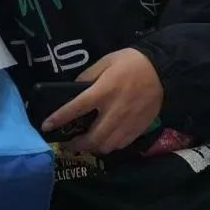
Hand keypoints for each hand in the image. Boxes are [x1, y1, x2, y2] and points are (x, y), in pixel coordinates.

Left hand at [44, 49, 162, 154]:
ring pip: (106, 146)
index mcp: (103, 91)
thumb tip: (74, 89)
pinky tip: (105, 140)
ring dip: (92, 148)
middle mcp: (114, 111)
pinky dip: (109, 146)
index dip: (59, 118)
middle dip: (76, 145)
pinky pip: (120, 145)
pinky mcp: (138, 129)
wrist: (163, 70)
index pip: (76, 108)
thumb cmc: (131, 62)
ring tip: (85, 143)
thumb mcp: (106, 61)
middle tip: (67, 144)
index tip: (46, 126)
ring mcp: (127, 123)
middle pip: (92, 138)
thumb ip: (88, 75)